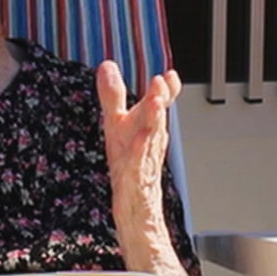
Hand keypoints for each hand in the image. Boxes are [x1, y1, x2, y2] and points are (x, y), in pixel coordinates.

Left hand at [96, 61, 181, 234]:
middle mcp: (149, 143)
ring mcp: (143, 163)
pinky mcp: (133, 183)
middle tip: (160, 81)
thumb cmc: (130, 165)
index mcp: (148, 128)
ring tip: (155, 103)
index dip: (166, 90)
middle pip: (155, 118)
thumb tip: (107, 65)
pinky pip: (135, 168)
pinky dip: (136, 156)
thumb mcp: (117, 125)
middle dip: (159, 99)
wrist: (138, 209)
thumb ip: (113, 95)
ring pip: (150, 140)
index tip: (169, 74)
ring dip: (153, 121)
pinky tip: (136, 144)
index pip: (160, 106)